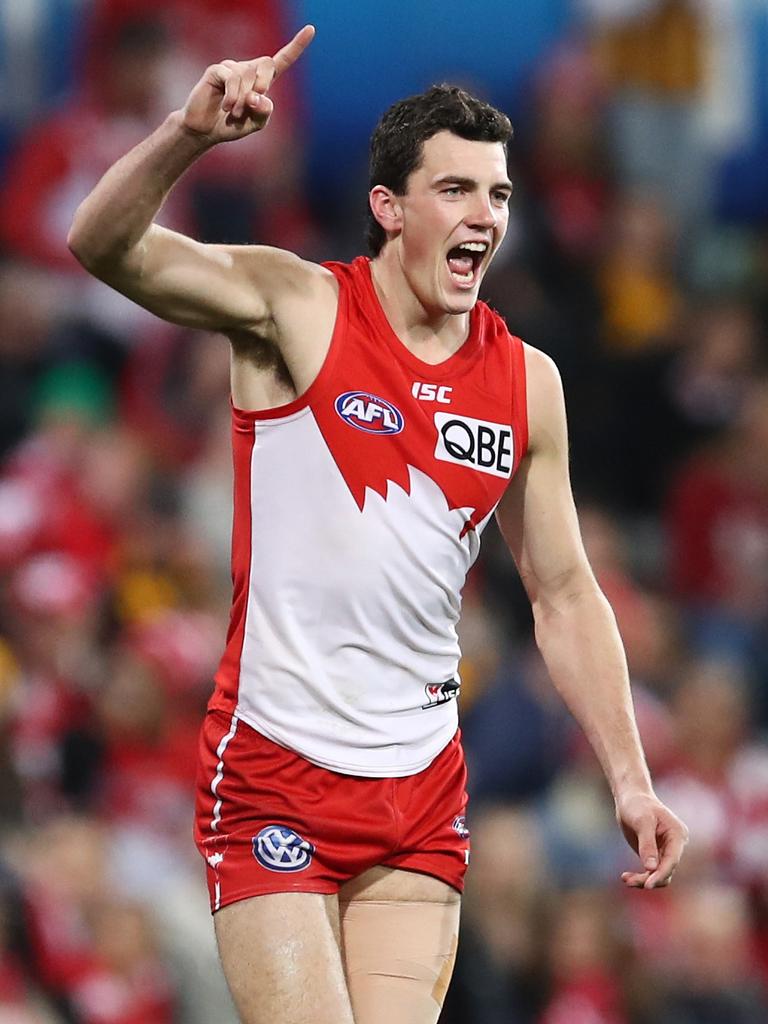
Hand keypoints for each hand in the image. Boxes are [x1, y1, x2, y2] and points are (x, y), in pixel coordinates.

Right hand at [180, 24, 314, 144]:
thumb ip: (264, 112)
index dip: (296, 46)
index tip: (311, 29)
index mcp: (262, 81)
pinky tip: (226, 107)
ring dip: (243, 99)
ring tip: (234, 114)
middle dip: (264, 83)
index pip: (282, 60)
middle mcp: (248, 70)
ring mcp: (232, 68)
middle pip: (266, 63)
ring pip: (247, 75)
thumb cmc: (232, 125)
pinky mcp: (217, 70)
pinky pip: (231, 77)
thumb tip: (259, 96)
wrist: (206, 130)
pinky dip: (232, 95)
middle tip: (252, 104)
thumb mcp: (256, 123)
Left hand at [616, 790, 687, 888]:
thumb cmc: (638, 805)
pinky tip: (626, 876)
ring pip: (658, 875)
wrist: (631, 798)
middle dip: (649, 879)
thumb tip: (651, 868)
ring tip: (625, 879)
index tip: (648, 885)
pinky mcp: (655, 855)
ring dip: (643, 880)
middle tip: (628, 881)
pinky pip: (651, 872)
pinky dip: (640, 876)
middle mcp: (675, 846)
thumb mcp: (642, 822)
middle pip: (666, 871)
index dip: (660, 874)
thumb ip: (647, 844)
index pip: (672, 860)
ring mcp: (665, 851)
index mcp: (678, 835)